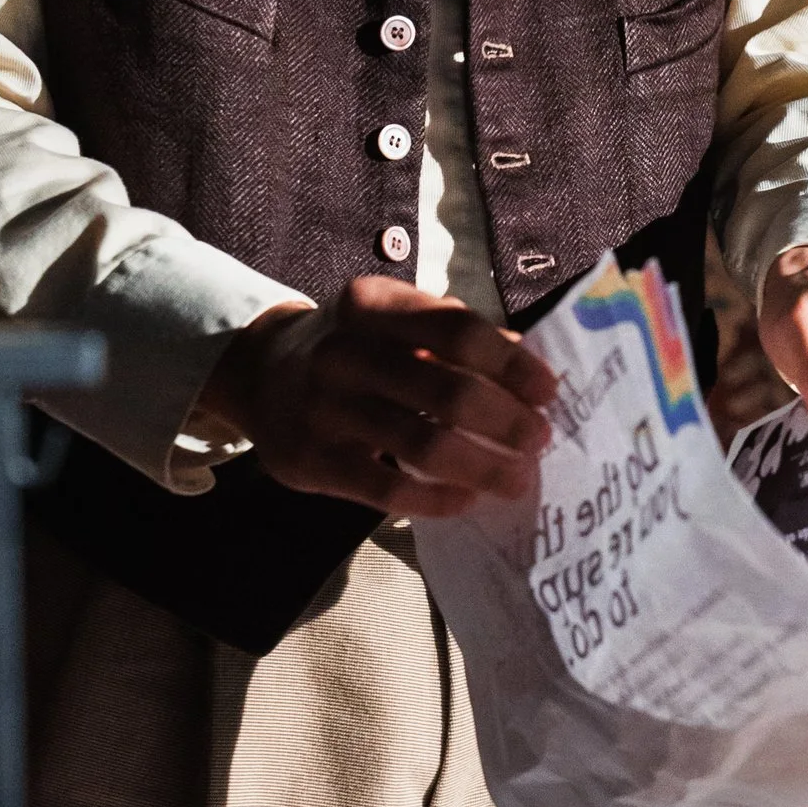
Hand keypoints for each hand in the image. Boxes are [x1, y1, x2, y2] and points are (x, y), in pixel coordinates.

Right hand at [194, 279, 556, 515]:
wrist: (259, 375)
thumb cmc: (355, 349)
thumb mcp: (395, 322)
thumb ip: (456, 337)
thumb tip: (528, 366)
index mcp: (373, 306)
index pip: (456, 328)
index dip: (510, 363)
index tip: (548, 390)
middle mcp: (344, 351)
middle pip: (445, 389)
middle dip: (505, 419)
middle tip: (539, 440)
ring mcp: (323, 407)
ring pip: (420, 443)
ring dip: (482, 465)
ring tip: (517, 480)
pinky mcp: (311, 460)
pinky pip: (384, 488)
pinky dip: (433, 497)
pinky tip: (465, 500)